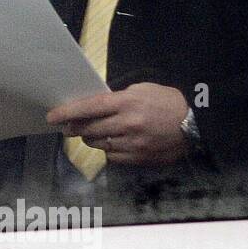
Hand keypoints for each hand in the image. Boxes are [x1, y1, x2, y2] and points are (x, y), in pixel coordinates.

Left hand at [46, 82, 189, 166]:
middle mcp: (127, 124)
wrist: (196, 124)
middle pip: (89, 129)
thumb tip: (95, 107)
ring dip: (89, 139)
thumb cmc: (167, 102)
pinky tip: (111, 143)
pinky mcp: (139, 158)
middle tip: (68, 126)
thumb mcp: (142, 89)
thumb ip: (117, 98)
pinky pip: (112, 156)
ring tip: (89, 134)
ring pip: (98, 144)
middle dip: (75, 128)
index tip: (52, 117)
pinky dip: (107, 150)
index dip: (67, 112)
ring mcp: (133, 144)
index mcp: (127, 103)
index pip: (88, 108)